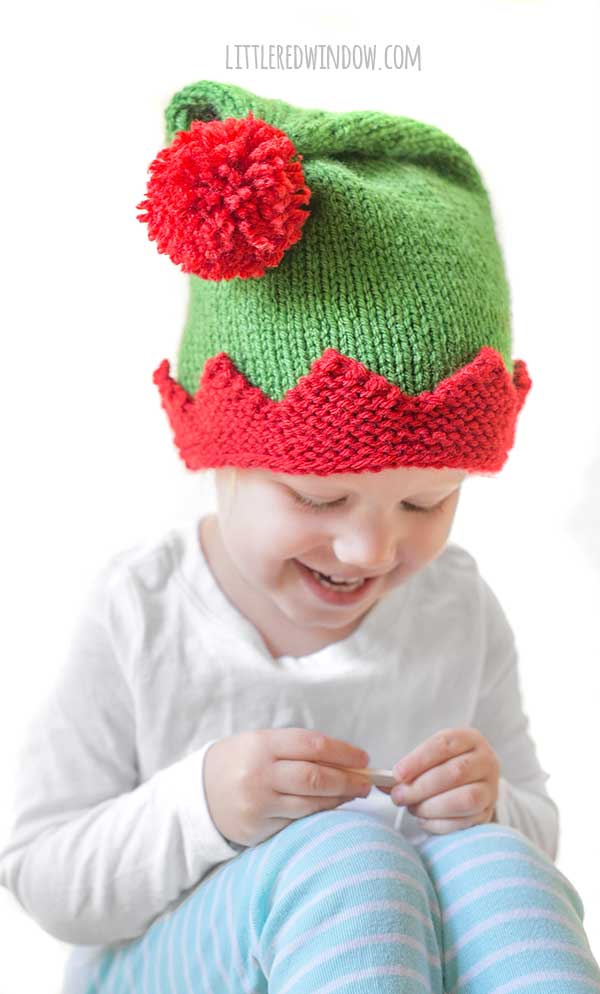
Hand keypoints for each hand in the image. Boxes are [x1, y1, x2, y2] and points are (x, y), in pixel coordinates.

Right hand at [203, 728, 370, 847]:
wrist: (198, 793)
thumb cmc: (240, 762)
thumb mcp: (261, 743)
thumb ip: (297, 749)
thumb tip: (346, 760)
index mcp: (262, 744)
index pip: (312, 745)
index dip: (343, 752)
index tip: (363, 758)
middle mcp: (259, 773)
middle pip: (315, 777)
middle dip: (347, 780)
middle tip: (366, 783)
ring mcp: (257, 803)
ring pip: (310, 803)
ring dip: (338, 800)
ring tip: (353, 795)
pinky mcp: (256, 828)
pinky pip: (296, 822)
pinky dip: (317, 815)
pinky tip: (328, 809)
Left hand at [378, 727, 499, 833]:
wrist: (472, 781)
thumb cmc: (444, 765)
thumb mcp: (430, 757)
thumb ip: (408, 768)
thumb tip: (382, 784)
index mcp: (470, 739)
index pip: (444, 745)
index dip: (419, 760)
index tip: (397, 774)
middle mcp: (486, 761)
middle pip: (455, 773)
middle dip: (421, 787)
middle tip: (398, 796)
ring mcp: (491, 789)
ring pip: (465, 799)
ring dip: (432, 807)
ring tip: (413, 808)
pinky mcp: (488, 813)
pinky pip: (465, 822)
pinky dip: (440, 824)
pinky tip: (424, 820)